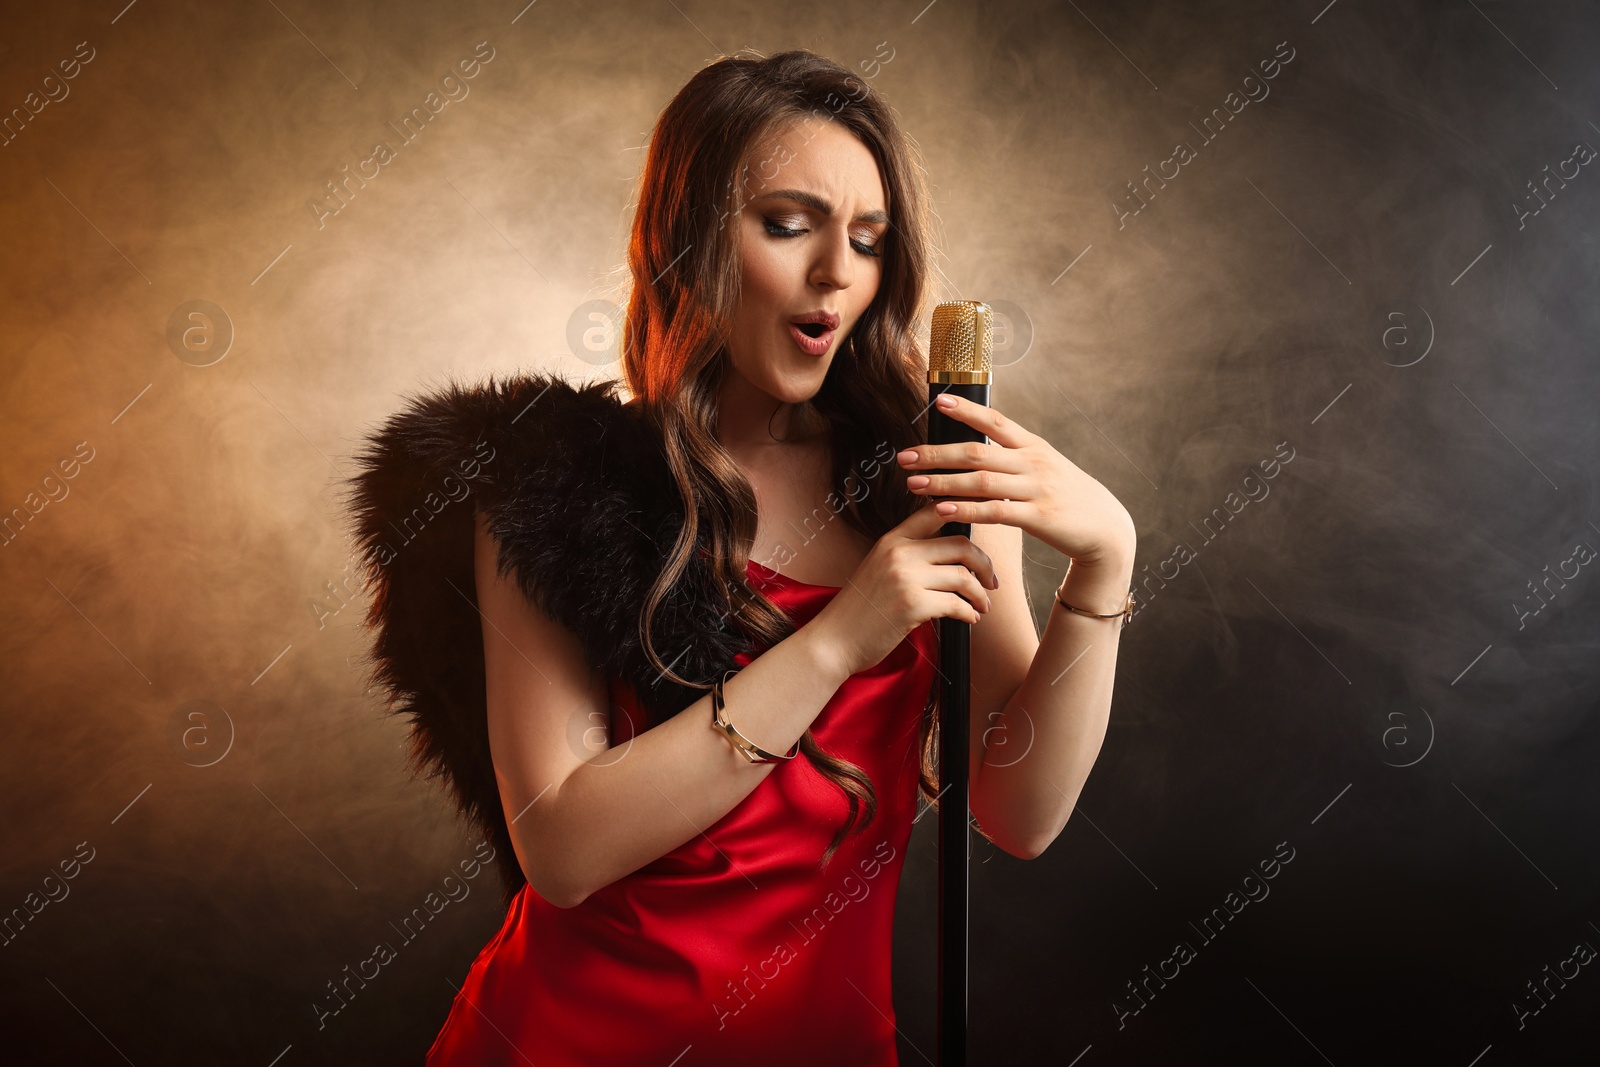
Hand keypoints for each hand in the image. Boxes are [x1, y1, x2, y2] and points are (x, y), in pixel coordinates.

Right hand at [808, 501, 998, 676]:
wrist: (834, 640)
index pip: (934, 512)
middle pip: (960, 545)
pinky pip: (956, 604)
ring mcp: (905, 577)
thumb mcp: (879, 569)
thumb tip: (950, 556)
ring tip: (982, 606)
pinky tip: (969, 619)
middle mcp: (899, 553)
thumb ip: (909, 556)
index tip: (982, 528)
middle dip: (984, 565)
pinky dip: (969, 613)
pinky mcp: (912, 604)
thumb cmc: (861, 610)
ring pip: (963, 576)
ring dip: (980, 594)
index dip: (963, 511)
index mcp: (892, 540)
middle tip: (991, 581)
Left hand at [899, 393, 1135, 567]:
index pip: (995, 421)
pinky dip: (967, 509)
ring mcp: (1037, 489)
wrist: (1106, 529)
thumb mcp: (1045, 468)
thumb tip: (975, 450)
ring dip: (943, 482)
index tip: (938, 402)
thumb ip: (1013, 458)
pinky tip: (943, 509)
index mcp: (1033, 446)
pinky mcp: (1039, 517)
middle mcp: (1033, 462)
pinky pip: (996, 511)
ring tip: (913, 484)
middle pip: (977, 452)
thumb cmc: (1068, 498)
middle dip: (937, 454)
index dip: (967, 410)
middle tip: (905, 457)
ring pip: (981, 481)